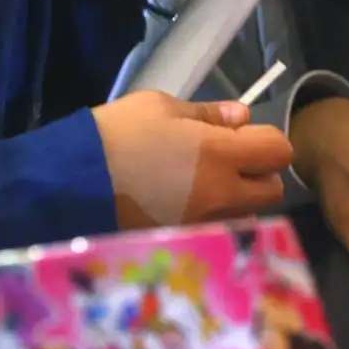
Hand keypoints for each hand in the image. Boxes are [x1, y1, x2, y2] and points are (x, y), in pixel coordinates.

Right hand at [91, 91, 293, 229]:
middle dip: (261, 173)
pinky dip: (216, 218)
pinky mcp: (184, 241)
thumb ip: (208, 114)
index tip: (243, 135)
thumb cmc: (117, 135)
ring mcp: (203, 223)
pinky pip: (219, 230)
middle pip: (273, 190)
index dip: (267, 140)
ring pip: (248, 214)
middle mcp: (221, 194)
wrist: (68, 185)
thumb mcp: (161, 108)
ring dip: (241, 198)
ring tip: (207, 183)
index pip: (279, 151)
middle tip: (231, 160)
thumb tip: (242, 117)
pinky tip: (187, 202)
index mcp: (220, 154)